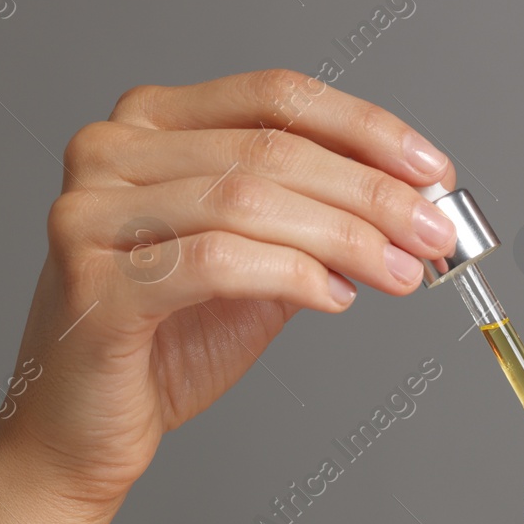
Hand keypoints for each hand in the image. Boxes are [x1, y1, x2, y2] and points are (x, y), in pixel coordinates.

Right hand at [0, 68, 458, 507]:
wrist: (88, 427)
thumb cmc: (171, 340)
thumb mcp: (262, 263)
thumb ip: (319, 224)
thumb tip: (413, 209)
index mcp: (153, 124)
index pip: (276, 96)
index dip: (366, 128)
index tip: (433, 170)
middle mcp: (111, 152)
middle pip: (272, 150)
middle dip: (373, 194)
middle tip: (435, 232)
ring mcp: (91, 215)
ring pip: (248, 201)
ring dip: (346, 238)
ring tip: (403, 272)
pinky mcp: (94, 285)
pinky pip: (216, 263)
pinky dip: (292, 275)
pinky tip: (336, 297)